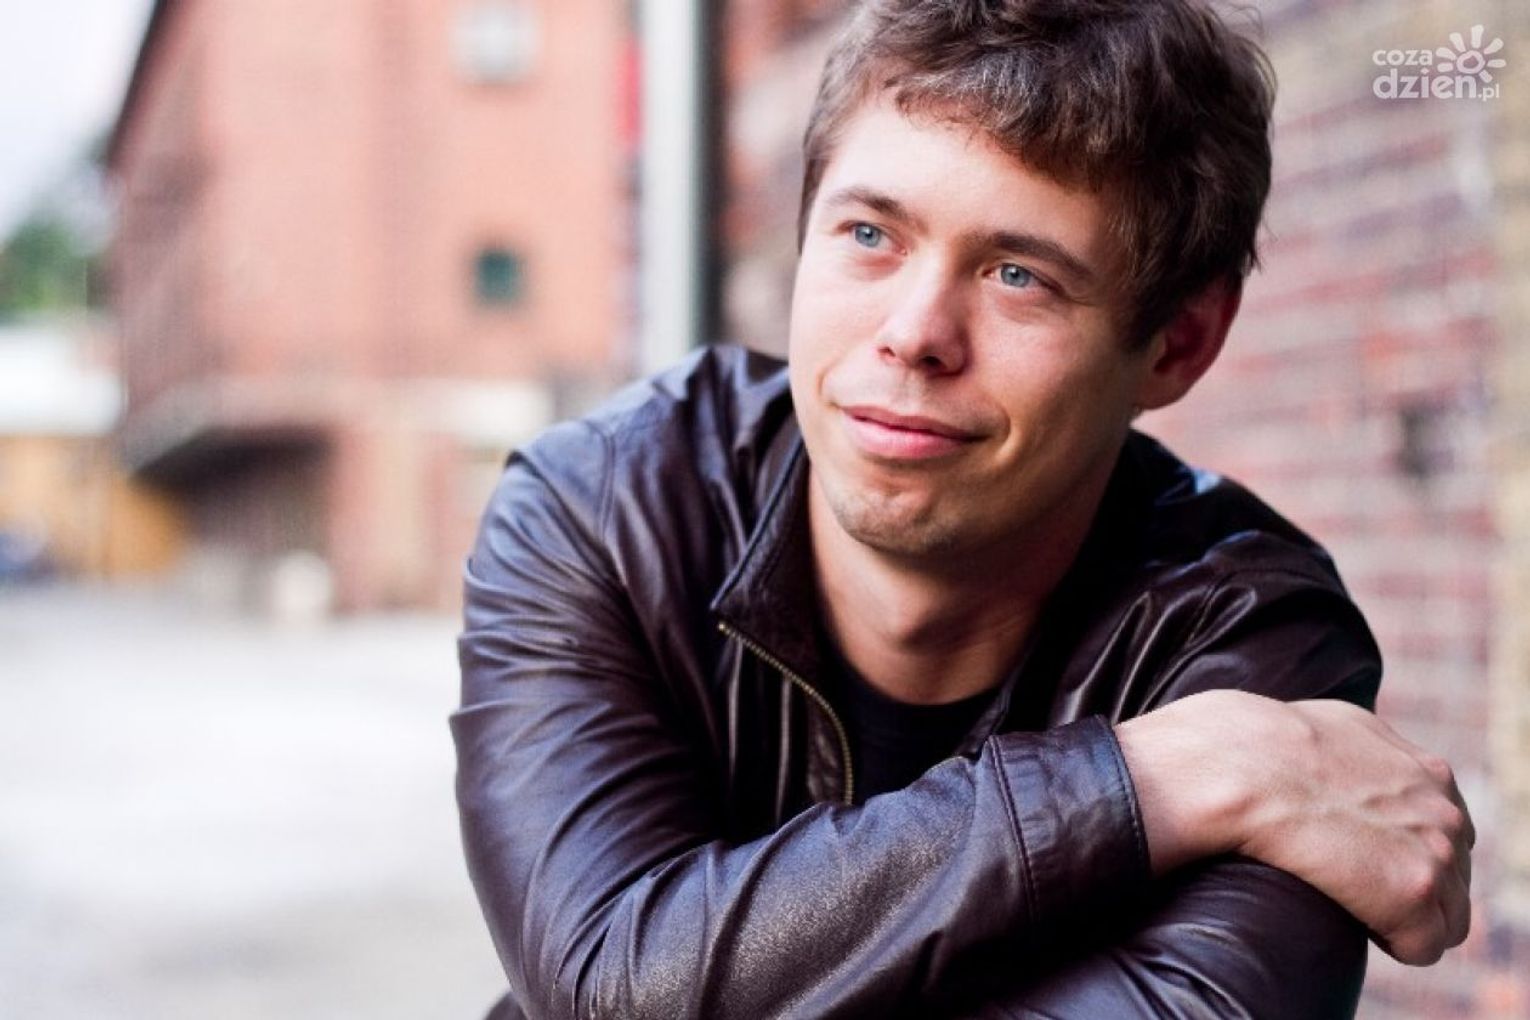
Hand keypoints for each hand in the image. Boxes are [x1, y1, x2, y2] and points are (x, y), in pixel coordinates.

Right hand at [1117, 690, 1473, 964]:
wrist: (1237, 765)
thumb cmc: (1257, 747)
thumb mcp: (1328, 725)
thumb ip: (1356, 748)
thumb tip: (1330, 758)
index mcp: (1425, 772)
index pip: (1442, 831)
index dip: (1397, 851)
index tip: (1354, 858)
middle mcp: (1441, 807)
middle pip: (1451, 874)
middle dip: (1405, 883)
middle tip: (1348, 885)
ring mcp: (1435, 847)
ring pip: (1447, 915)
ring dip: (1404, 919)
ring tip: (1350, 909)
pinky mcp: (1414, 888)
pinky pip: (1424, 944)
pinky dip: (1393, 944)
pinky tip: (1354, 926)